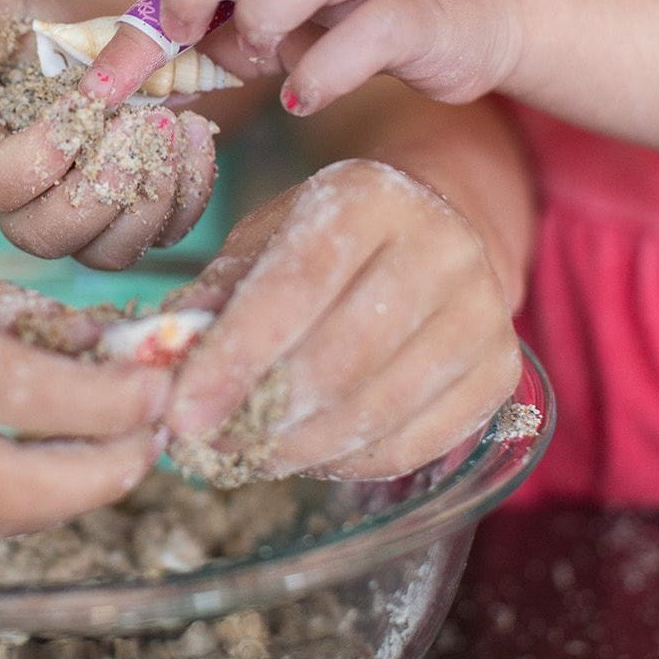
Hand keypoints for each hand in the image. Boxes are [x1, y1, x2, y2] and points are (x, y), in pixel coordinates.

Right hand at [0, 0, 218, 268]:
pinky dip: (189, 192)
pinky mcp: (134, 225)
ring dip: (151, 195)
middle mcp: (23, 207)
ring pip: (109, 251)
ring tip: (175, 128)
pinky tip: (199, 135)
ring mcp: (81, 225)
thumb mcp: (8, 19)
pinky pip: (164, 237)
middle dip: (103, 185)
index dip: (41, 155)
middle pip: (50, 236)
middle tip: (145, 122)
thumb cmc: (49, 32)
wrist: (115, 44)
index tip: (85, 103)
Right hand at [0, 227, 170, 549]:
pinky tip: (26, 473)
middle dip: (98, 475)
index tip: (159, 392)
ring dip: (55, 497)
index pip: (18, 391)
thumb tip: (114, 352)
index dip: (105, 402)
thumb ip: (14, 315)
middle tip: (149, 448)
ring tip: (102, 456)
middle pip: (5, 485)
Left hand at [140, 0, 522, 117]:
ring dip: (268, 16)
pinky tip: (303, 98)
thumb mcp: (276, 22)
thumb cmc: (357, 15)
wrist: (482, 10)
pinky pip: (377, 30)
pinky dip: (328, 69)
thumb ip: (211, 41)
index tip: (125, 63)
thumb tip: (129, 81)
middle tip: (188, 39)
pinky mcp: (425, 15)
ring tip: (260, 62)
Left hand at [164, 159, 520, 479]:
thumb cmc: (324, 240)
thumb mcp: (262, 241)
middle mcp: (441, 245)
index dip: (234, 360)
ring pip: (378, 410)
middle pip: (340, 358)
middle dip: (263, 415)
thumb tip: (157, 361)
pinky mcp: (500, 370)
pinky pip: (416, 443)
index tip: (182, 415)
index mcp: (368, 196)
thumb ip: (213, 296)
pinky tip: (309, 452)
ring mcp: (484, 311)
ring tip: (250, 453)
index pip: (293, 289)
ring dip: (299, 448)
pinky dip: (350, 462)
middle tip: (211, 443)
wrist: (433, 229)